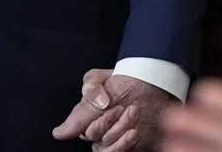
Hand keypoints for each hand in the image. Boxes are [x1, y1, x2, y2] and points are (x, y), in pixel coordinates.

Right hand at [54, 71, 173, 151]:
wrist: (153, 83)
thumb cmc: (125, 80)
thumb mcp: (102, 77)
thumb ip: (89, 90)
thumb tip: (69, 123)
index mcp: (85, 115)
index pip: (75, 124)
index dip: (82, 120)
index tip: (103, 105)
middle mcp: (96, 130)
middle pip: (93, 134)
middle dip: (107, 119)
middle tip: (121, 106)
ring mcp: (111, 140)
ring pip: (105, 147)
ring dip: (119, 130)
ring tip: (134, 111)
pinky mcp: (126, 147)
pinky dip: (124, 145)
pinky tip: (134, 133)